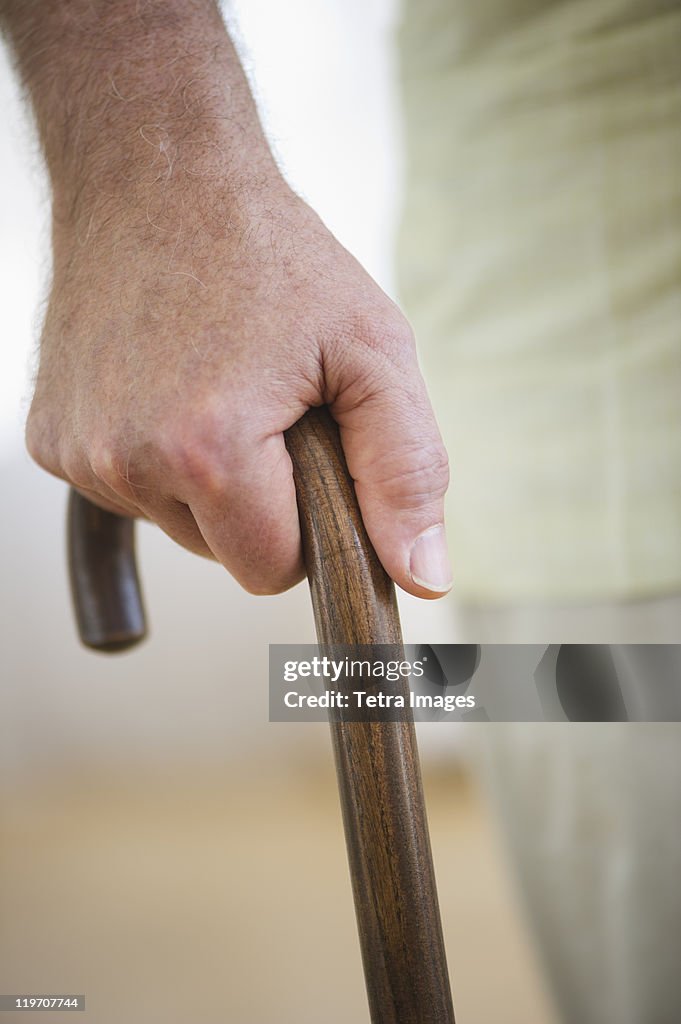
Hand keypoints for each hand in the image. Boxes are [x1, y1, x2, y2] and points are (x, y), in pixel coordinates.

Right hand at [27, 177, 450, 596]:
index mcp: (209, 452)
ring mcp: (78, 453)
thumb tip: (425, 577)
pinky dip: (156, 457)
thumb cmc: (273, 255)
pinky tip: (166, 386)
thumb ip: (405, 472)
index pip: (272, 570)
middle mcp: (127, 463)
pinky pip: (128, 490)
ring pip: (175, 524)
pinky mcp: (49, 440)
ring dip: (207, 478)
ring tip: (217, 385)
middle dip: (259, 502)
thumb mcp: (372, 351)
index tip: (310, 455)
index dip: (307, 525)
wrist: (156, 174)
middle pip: (222, 554)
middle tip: (266, 407)